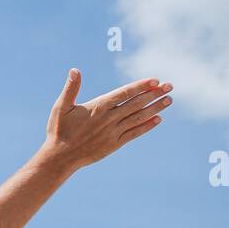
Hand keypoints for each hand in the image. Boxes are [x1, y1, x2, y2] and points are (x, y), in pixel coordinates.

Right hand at [41, 69, 172, 170]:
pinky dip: (146, 126)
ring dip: (155, 108)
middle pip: (136, 104)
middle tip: (170, 86)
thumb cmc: (59, 131)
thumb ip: (71, 88)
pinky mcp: (114, 144)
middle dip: (154, 94)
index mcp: (98, 107)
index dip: (141, 86)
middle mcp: (109, 119)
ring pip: (138, 117)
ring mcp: (113, 132)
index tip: (155, 80)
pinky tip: (157, 119)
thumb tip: (75, 70)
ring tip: (168, 100)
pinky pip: (134, 133)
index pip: (124, 93)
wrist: (60, 157)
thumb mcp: (61, 107)